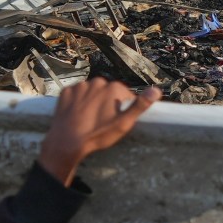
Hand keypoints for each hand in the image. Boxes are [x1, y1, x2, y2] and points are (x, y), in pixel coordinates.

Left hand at [38, 78, 160, 185]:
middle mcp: (96, 82)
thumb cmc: (98, 133)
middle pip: (107, 91)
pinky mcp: (66, 91)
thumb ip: (140, 105)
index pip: (124, 95)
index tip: (118, 120)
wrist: (66, 141)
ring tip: (90, 118)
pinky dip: (79, 101)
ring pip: (92, 92)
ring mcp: (79, 86)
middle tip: (104, 120)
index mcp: (113, 88)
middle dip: (108, 102)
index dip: (123, 108)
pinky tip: (78, 114)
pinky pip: (77, 94)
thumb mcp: (124, 123)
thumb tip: (157, 90)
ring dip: (93, 101)